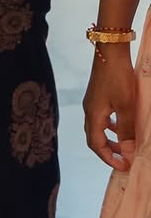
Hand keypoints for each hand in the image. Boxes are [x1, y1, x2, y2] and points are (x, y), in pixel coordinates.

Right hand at [84, 47, 137, 169]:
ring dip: (110, 139)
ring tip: (125, 145)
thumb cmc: (118, 78)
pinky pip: (101, 117)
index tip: (124, 167)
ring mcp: (92, 101)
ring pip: (98, 127)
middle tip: (125, 159)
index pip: (96, 144)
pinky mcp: (98, 95)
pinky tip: (121, 124)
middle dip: (109, 151)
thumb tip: (128, 153)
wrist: (110, 50)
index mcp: (93, 115)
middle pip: (94, 137)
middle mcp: (89, 109)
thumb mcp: (126, 106)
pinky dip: (110, 127)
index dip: (109, 158)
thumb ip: (126, 130)